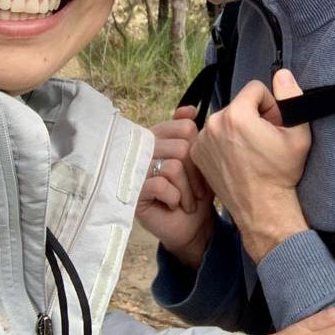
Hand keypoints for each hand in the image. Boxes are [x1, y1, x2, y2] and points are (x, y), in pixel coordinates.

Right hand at [136, 105, 214, 268]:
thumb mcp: (201, 158)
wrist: (191, 225)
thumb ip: (193, 133)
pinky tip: (172, 204)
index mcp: (160, 135)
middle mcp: (145, 149)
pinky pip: (160, 185)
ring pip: (172, 166)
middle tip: (197, 191)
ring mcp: (137, 170)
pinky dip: (174, 198)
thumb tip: (189, 110)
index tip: (202, 166)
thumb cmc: (196, 189)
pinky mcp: (133, 192)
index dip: (199, 148)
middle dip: (195, 173)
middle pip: (181, 147)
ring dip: (187, 189)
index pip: (185, 126)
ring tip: (187, 200)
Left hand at [191, 69, 310, 261]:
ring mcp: (202, 140)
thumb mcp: (298, 134)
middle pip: (240, 104)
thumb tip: (281, 73)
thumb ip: (291, 96)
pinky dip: (225, 141)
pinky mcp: (198, 154)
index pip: (255, 89)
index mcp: (237, 115)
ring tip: (252, 152)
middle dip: (254, 116)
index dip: (270, 105)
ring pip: (226, 119)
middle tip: (265, 141)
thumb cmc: (280, 173)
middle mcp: (214, 124)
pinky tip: (237, 158)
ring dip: (239, 129)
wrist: (262, 208)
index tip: (274, 125)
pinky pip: (214, 134)